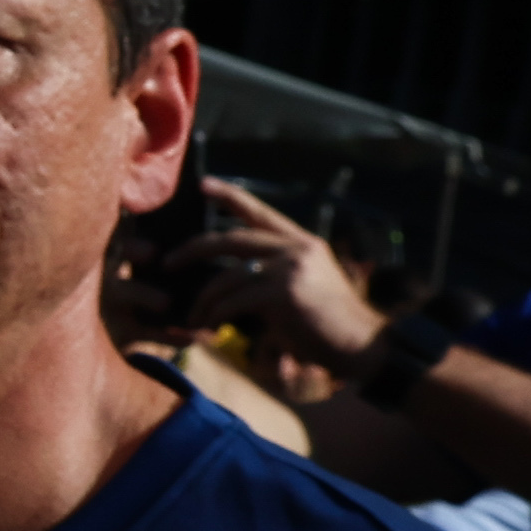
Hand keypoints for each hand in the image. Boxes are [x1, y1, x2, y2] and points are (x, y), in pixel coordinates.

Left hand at [165, 180, 392, 364]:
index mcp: (303, 243)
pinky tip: (211, 328)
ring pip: (228, 276)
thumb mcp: (306, 286)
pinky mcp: (283, 292)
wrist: (362, 345)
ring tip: (194, 317)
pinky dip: (216, 316)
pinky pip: (234, 301)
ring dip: (205, 300)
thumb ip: (275, 273)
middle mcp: (296, 248)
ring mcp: (290, 267)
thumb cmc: (331, 325)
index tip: (203, 185)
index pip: (260, 212)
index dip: (230, 196)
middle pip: (232, 239)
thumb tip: (233, 280)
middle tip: (168, 262)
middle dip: (194, 249)